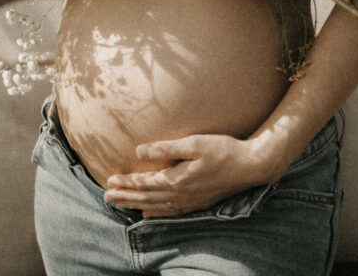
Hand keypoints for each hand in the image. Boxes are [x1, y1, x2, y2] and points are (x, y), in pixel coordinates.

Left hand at [103, 133, 278, 216]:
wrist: (250, 166)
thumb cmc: (223, 149)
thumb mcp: (194, 143)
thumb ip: (165, 148)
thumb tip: (139, 151)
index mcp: (177, 179)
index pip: (144, 183)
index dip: (126, 183)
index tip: (109, 181)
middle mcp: (181, 195)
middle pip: (146, 197)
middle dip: (125, 197)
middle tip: (106, 197)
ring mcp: (190, 201)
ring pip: (156, 206)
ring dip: (136, 205)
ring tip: (120, 205)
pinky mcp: (198, 203)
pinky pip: (170, 212)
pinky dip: (156, 213)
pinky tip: (148, 213)